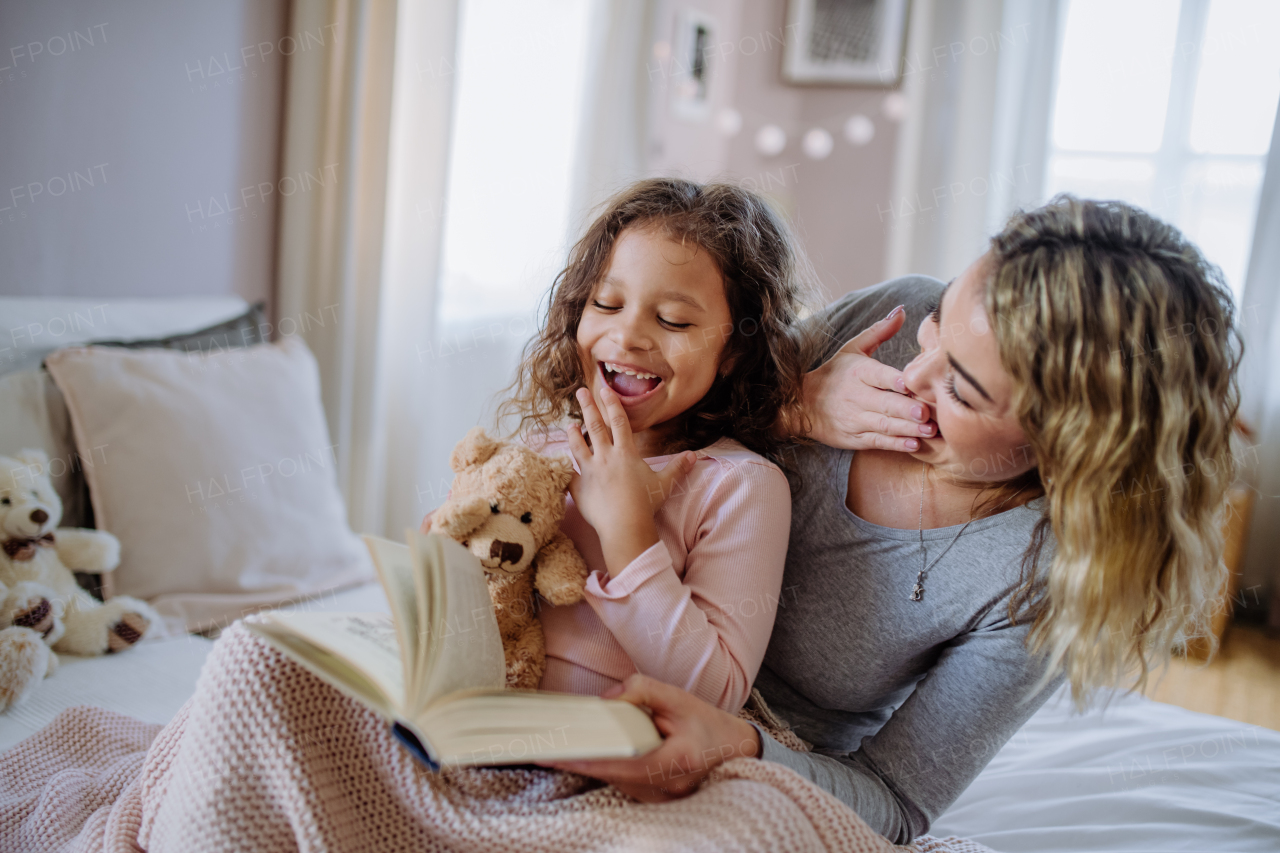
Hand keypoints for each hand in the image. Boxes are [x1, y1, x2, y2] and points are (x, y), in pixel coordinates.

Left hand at [538, 674, 760, 801]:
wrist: (735, 749)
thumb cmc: (707, 723)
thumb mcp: (678, 697)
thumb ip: (642, 691)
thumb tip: (607, 700)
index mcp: (678, 760)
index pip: (623, 764)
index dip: (587, 761)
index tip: (554, 757)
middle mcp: (669, 786)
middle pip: (614, 775)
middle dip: (582, 760)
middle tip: (546, 748)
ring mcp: (664, 798)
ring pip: (617, 782)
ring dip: (594, 764)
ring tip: (566, 748)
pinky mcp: (657, 800)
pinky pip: (625, 785)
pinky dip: (609, 769)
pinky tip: (595, 754)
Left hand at [565, 386, 694, 575]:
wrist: (625, 526)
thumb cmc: (645, 504)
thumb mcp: (665, 484)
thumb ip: (677, 468)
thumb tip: (694, 456)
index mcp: (626, 454)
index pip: (619, 422)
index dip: (613, 404)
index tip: (605, 390)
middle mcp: (606, 458)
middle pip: (595, 427)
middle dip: (588, 407)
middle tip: (581, 392)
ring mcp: (590, 472)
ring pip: (578, 447)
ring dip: (573, 434)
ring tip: (569, 425)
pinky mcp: (579, 488)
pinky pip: (569, 474)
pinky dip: (565, 468)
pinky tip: (560, 463)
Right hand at [797, 305, 934, 450]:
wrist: (801, 405)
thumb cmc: (833, 374)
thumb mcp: (852, 349)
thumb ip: (879, 331)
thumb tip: (902, 310)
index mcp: (858, 372)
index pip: (877, 375)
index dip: (892, 380)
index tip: (908, 384)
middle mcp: (856, 396)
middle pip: (884, 403)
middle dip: (905, 409)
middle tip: (926, 412)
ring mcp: (855, 419)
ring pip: (884, 425)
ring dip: (907, 429)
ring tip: (929, 431)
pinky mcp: (854, 438)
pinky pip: (877, 442)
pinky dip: (894, 444)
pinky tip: (913, 445)